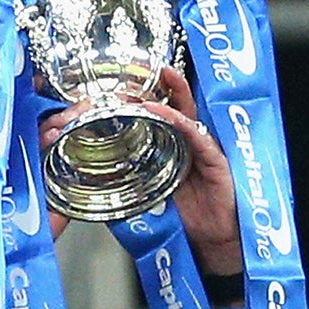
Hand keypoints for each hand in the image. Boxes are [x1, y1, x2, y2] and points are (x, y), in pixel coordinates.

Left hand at [40, 67, 242, 273]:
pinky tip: (169, 114)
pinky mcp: (216, 161)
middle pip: (175, 104)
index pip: (158, 114)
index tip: (123, 82)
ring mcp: (203, 149)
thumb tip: (93, 184)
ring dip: (173, 93)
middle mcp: (188, 143)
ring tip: (161, 75)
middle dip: (161, 82)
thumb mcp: (151, 197)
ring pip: (188, 113)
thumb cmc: (189, 220)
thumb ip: (129, 184)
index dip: (143, 96)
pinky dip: (182, 124)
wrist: (215, 243)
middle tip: (144, 65)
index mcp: (172, 148)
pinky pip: (199, 138)